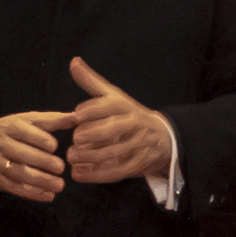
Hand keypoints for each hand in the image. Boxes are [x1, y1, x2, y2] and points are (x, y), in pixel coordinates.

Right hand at [0, 111, 71, 204]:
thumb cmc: (7, 132)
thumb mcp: (24, 121)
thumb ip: (50, 120)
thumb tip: (74, 117)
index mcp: (9, 126)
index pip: (28, 133)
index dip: (44, 141)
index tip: (54, 147)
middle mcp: (1, 144)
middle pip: (25, 155)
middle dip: (45, 162)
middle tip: (60, 167)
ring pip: (21, 174)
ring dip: (43, 181)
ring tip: (60, 185)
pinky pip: (16, 188)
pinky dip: (34, 193)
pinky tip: (49, 194)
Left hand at [60, 55, 174, 188]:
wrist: (163, 137)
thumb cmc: (130, 115)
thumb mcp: (114, 96)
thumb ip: (91, 82)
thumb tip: (73, 62)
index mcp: (126, 105)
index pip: (109, 105)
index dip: (91, 110)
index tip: (76, 116)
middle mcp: (135, 123)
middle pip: (112, 129)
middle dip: (90, 135)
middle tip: (74, 140)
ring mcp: (139, 145)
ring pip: (112, 152)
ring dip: (89, 156)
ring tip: (72, 157)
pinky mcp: (139, 164)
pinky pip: (116, 171)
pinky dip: (95, 174)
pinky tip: (78, 173)